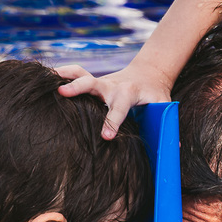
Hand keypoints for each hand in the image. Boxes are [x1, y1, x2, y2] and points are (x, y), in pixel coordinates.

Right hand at [55, 63, 171, 138]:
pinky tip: (47, 76)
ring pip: (83, 75)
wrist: (149, 74)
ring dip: (68, 78)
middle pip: (95, 84)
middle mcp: (113, 86)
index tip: (105, 137)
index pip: (120, 108)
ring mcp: (102, 82)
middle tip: (64, 93)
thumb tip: (173, 148)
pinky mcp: (94, 81)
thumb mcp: (165, 106)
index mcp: (130, 93)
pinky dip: (64, 72)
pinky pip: (77, 73)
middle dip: (80, 88)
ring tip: (50, 82)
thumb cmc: (156, 95)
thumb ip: (167, 125)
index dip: (112, 122)